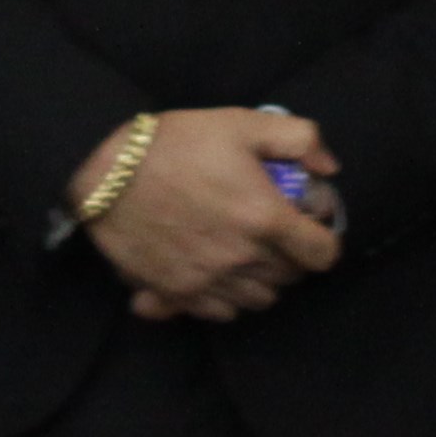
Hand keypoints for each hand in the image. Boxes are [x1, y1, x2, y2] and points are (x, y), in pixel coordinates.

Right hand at [84, 108, 343, 323]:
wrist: (106, 172)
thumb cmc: (176, 144)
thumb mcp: (242, 123)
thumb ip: (298, 139)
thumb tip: (329, 168)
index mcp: (266, 218)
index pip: (322, 254)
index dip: (323, 240)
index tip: (308, 227)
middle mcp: (243, 258)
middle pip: (291, 279)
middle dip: (292, 257)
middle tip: (274, 232)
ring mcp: (210, 281)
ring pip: (259, 301)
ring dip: (262, 281)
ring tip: (247, 254)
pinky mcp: (178, 294)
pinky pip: (220, 313)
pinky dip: (227, 298)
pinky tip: (217, 273)